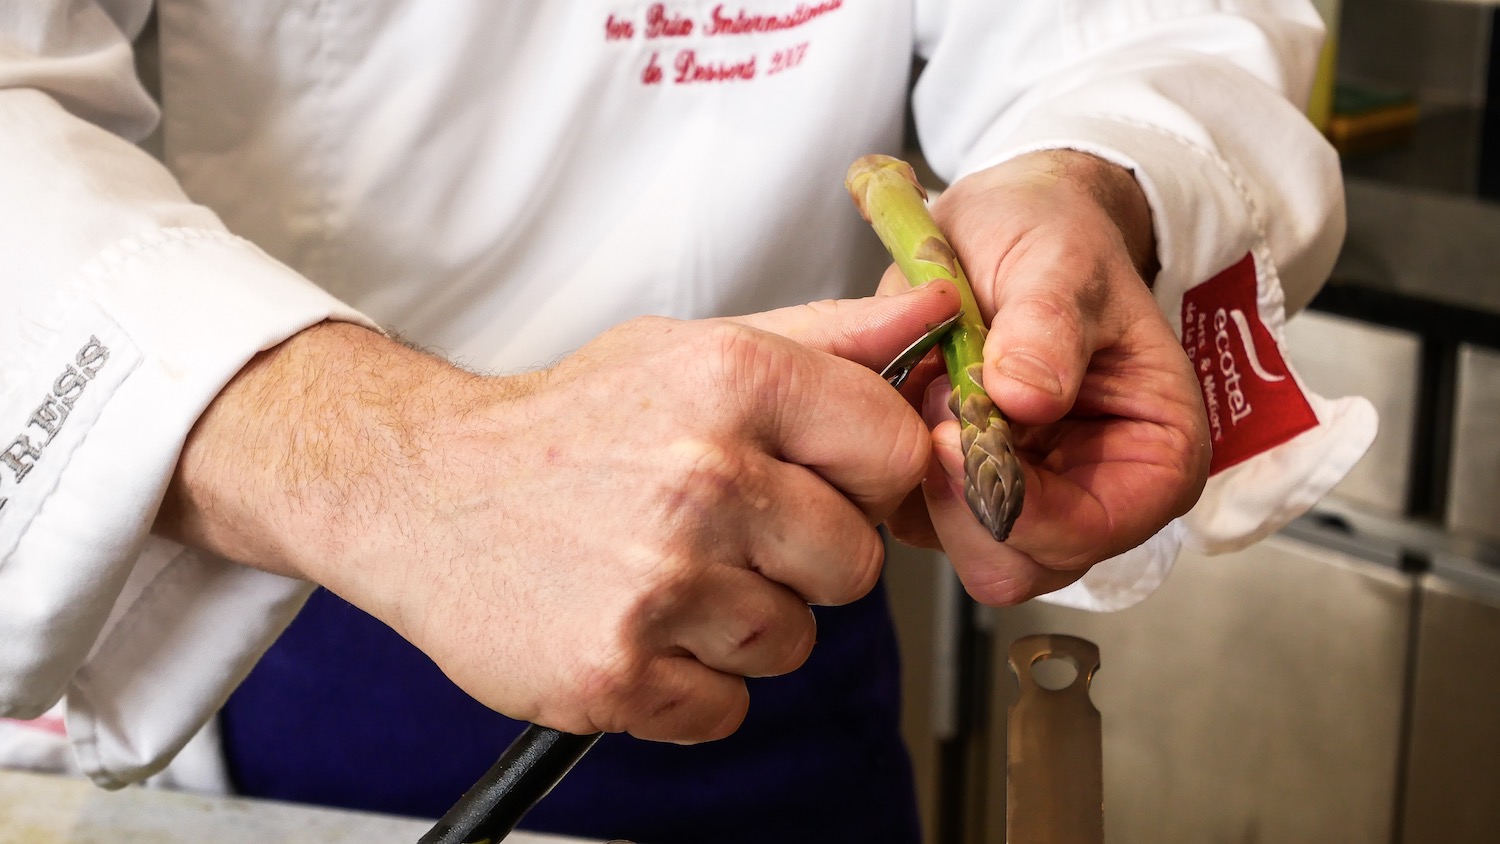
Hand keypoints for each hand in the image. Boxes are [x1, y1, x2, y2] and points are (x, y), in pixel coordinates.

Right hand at [154, 282, 959, 743]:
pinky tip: (634, 626)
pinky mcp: (618, 672)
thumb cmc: (571, 423)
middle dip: (800, 561)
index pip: (895, 453)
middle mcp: (704, 476)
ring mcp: (660, 581)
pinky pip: (726, 708)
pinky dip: (686, 685)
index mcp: (734, 380)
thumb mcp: (693, 349)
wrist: (423, 492)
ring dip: (739, 625)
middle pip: (853, 566)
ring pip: (791, 643)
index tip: (814, 483)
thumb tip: (938, 311)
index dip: (862, 480)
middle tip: (719, 534)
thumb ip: (828, 338)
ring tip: (663, 576)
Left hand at [882, 150, 1210, 604]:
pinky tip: (911, 397)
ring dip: (922, 476)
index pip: (1083, 534)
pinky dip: (896, 464)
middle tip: (934, 400)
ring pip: (956, 548)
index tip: (953, 432)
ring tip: (928, 385)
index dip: (1011, 500)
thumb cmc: (1054, 240)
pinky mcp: (966, 496)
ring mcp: (1028, 505)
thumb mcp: (1058, 263)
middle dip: (957, 494)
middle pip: (1013, 563)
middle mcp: (1096, 500)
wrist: (1008, 226)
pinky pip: (914, 517)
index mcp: (1155, 461)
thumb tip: (1028, 397)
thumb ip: (1048, 328)